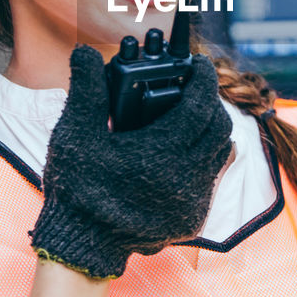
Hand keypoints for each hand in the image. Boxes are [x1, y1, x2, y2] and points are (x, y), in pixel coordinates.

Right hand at [29, 45, 233, 278]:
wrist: (81, 245)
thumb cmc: (77, 187)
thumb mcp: (76, 133)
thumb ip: (86, 88)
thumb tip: (85, 51)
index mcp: (161, 153)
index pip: (202, 104)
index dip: (204, 79)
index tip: (199, 63)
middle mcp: (186, 177)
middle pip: (218, 126)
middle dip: (210, 101)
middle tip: (193, 86)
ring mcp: (193, 201)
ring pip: (220, 152)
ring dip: (211, 130)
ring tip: (190, 115)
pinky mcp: (193, 218)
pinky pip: (212, 179)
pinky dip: (205, 158)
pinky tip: (185, 149)